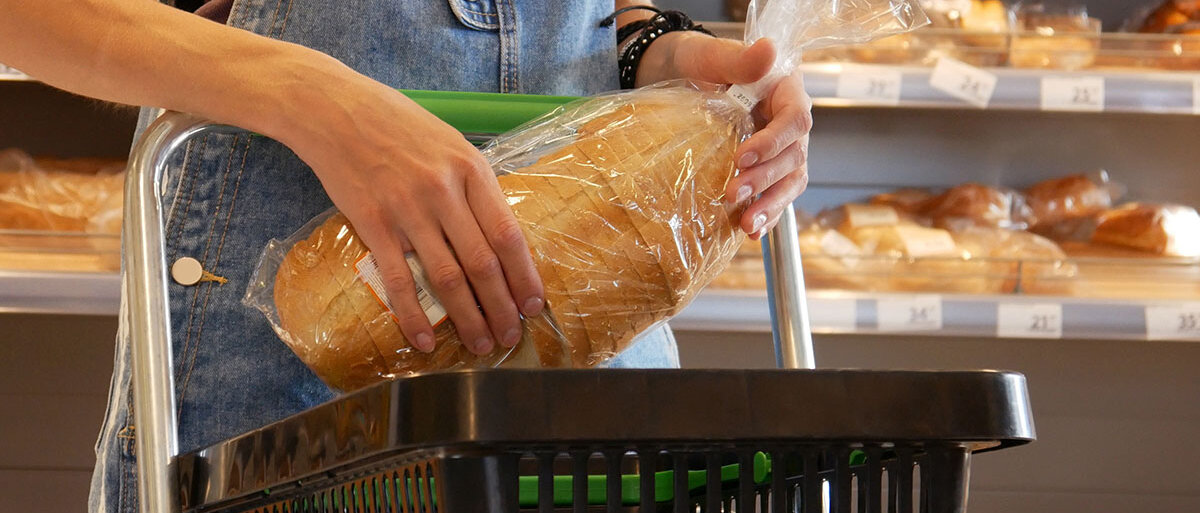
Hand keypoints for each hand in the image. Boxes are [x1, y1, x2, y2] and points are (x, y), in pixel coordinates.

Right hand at [285, 77, 544, 355]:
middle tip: (511, 337)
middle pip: (482, 263)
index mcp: (471, 170)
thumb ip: (474, 187)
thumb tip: (499, 236)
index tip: (533, 306)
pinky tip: (424, 340)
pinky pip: (399, 279)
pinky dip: (414, 314)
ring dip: (468, 318)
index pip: (508, 234)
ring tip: (481, 344)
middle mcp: (444, 191)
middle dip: (501, 307)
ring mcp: (407, 209)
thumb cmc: (397, 125)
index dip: (523, 276)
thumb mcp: (450, 144)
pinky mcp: (372, 223)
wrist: (335, 109)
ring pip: (447, 277)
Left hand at [638, 34, 811, 239]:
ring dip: (771, 205)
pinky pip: (775, 194)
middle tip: (733, 192)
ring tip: (747, 224)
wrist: (676, 75)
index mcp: (785, 91)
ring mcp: (779, 148)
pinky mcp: (764, 168)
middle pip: (795, 156)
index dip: (774, 142)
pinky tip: (751, 231)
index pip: (795, 119)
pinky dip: (767, 214)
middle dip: (766, 179)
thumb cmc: (695, 61)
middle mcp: (788, 122)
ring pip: (790, 181)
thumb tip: (768, 50)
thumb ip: (738, 59)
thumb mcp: (709, 55)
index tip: (742, 157)